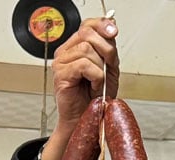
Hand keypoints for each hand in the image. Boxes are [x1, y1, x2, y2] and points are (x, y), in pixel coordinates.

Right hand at [40, 17, 119, 159]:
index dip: (102, 25)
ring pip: (87, 50)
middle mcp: (66, 52)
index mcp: (76, 47)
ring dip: (99, 69)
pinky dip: (95, 77)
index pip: (88, 25)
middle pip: (88, 34)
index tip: (113, 32)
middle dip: (105, 51)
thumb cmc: (95, 97)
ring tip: (97, 83)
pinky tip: (93, 86)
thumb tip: (111, 28)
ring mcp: (61, 63)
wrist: (87, 119)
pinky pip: (84, 65)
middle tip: (106, 69)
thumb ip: (108, 47)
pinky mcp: (61, 75)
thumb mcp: (108, 67)